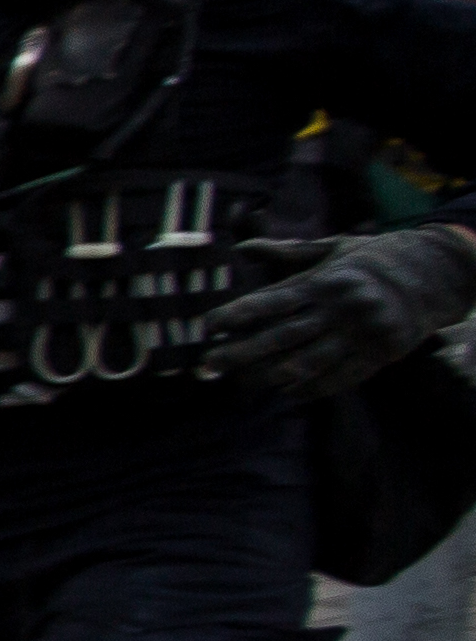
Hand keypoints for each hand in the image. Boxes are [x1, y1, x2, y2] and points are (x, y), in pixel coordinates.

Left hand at [210, 223, 475, 399]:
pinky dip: (310, 388)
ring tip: (241, 384)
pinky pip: (338, 379)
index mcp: (323, 282)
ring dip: (268, 377)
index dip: (236, 315)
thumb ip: (287, 252)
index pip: (270, 302)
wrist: (433, 274)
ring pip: (305, 363)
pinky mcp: (379, 354)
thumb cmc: (372, 258)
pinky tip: (286, 392)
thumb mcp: (333, 247)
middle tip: (207, 365)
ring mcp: (359, 334)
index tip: (208, 326)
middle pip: (280, 337)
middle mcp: (338, 309)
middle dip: (239, 353)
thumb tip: (244, 248)